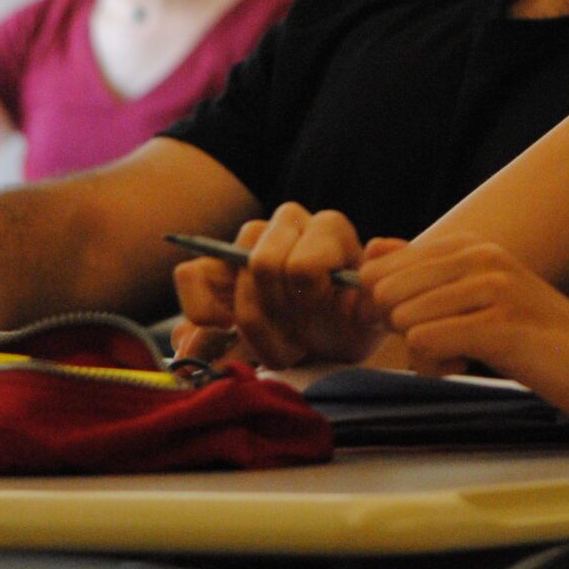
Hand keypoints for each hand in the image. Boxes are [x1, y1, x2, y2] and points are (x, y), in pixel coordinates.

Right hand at [171, 204, 386, 369]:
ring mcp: (248, 243)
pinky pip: (191, 275)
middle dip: (282, 315)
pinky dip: (204, 316)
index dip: (310, 301)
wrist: (322, 345)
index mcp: (329, 228)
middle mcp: (287, 223)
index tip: (326, 316)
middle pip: (263, 266)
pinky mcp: (212, 266)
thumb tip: (377, 252)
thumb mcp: (372, 319)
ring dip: (252, 328)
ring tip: (279, 343)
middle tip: (301, 337)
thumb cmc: (348, 326)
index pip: (302, 264)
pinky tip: (230, 334)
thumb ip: (374, 297)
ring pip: (231, 275)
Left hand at [359, 233, 568, 426]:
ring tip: (464, 358)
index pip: (381, 266)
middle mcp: (480, 256)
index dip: (385, 308)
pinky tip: (469, 367)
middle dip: (399, 330)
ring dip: (422, 355)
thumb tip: (372, 251)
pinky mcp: (499, 325)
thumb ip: (427, 272)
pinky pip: (423, 342)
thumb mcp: (483, 295)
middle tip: (443, 346)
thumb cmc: (543, 339)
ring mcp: (492, 288)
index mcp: (472, 246)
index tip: (420, 328)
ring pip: (401, 318)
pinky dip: (436, 367)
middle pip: (383, 291)